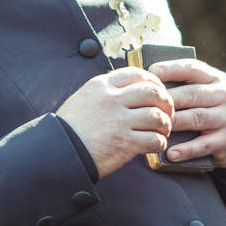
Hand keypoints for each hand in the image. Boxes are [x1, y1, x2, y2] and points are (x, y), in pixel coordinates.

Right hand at [56, 68, 173, 176]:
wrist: (58, 152)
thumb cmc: (69, 128)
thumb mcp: (83, 98)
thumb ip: (105, 92)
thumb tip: (126, 90)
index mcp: (102, 86)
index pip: (137, 74)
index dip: (154, 81)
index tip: (158, 91)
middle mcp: (112, 99)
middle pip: (153, 92)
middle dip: (166, 102)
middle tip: (167, 112)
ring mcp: (119, 121)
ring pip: (157, 115)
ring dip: (165, 124)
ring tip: (162, 131)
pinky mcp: (125, 142)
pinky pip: (154, 139)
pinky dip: (159, 143)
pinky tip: (154, 145)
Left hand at [148, 59, 225, 168]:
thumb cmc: (208, 110)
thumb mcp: (203, 92)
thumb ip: (183, 86)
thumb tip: (149, 84)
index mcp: (216, 78)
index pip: (192, 68)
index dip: (172, 69)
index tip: (152, 72)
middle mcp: (225, 95)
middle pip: (192, 94)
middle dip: (168, 100)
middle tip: (146, 105)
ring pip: (196, 118)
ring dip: (174, 123)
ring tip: (155, 128)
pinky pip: (204, 144)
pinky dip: (187, 150)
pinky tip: (171, 153)